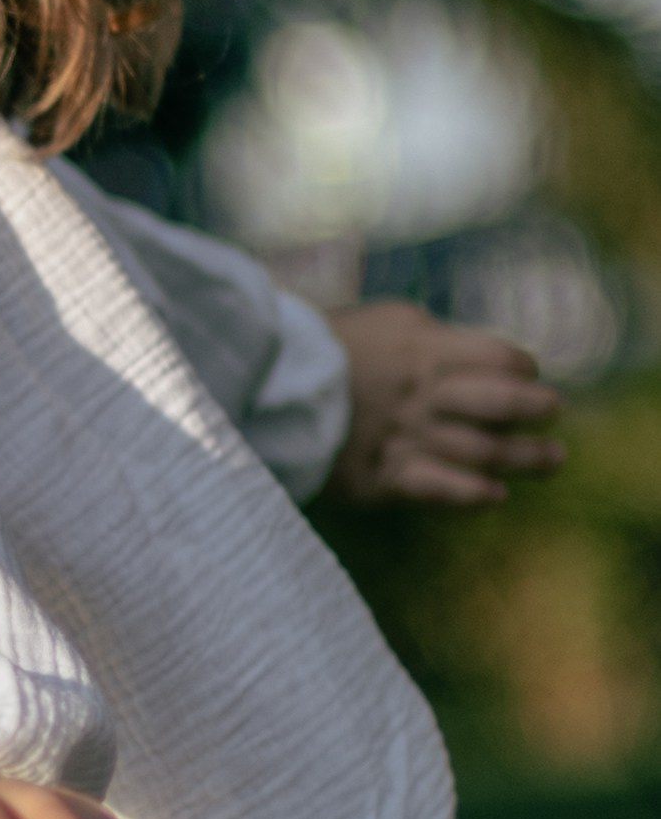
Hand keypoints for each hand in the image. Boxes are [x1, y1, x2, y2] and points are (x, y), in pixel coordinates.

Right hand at [324, 301, 564, 508]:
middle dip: (538, 409)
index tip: (527, 374)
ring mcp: (406, 437)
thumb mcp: (381, 321)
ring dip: (525, 458)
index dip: (521, 367)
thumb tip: (468, 349)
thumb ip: (428, 335)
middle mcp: (423, 394)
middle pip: (502, 404)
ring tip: (552, 460)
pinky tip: (496, 497)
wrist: (264, 386)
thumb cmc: (323, 347)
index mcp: (423, 349)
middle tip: (553, 412)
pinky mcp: (382, 476)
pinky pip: (440, 489)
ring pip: (484, 451)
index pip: (499, 358)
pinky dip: (473, 495)